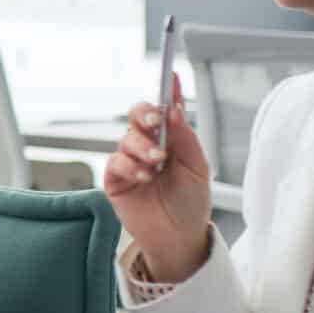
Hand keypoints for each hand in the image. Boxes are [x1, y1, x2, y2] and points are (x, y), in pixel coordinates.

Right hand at [102, 82, 211, 284]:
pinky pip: (115, 162)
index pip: (165, 110)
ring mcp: (131, 162)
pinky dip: (129, 165)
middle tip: (155, 123)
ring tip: (156, 163)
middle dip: (145, 114)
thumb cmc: (190, 204)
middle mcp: (148, 146)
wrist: (179, 238)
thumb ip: (186, 138)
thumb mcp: (198, 168)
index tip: (171, 75)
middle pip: (137, 116)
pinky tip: (143, 176)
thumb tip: (175, 111)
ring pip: (126, 138)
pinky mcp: (116, 180)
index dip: (167, 91)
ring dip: (142, 148)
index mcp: (171, 140)